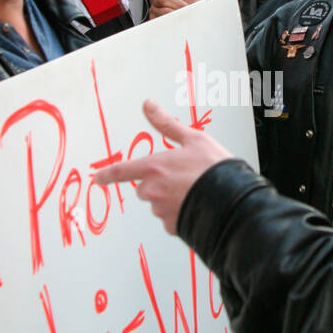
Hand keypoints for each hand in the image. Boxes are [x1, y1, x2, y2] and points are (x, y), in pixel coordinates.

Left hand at [93, 98, 231, 233]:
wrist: (234, 200)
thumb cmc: (215, 168)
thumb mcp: (193, 139)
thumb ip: (166, 124)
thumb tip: (148, 105)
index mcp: (154, 168)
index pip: (122, 171)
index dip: (108, 175)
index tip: (98, 178)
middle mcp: (153, 191)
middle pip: (145, 188)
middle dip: (158, 184)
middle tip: (183, 179)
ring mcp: (162, 211)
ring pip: (159, 204)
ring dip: (171, 199)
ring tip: (195, 192)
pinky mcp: (173, 227)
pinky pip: (171, 219)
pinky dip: (180, 213)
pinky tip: (196, 206)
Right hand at [147, 0, 200, 19]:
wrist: (191, 24)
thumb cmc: (190, 9)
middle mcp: (156, 0)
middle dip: (175, 1)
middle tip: (182, 5)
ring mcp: (154, 11)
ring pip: (162, 8)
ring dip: (175, 11)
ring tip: (180, 13)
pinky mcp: (153, 21)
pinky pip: (161, 18)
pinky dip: (172, 19)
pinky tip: (176, 19)